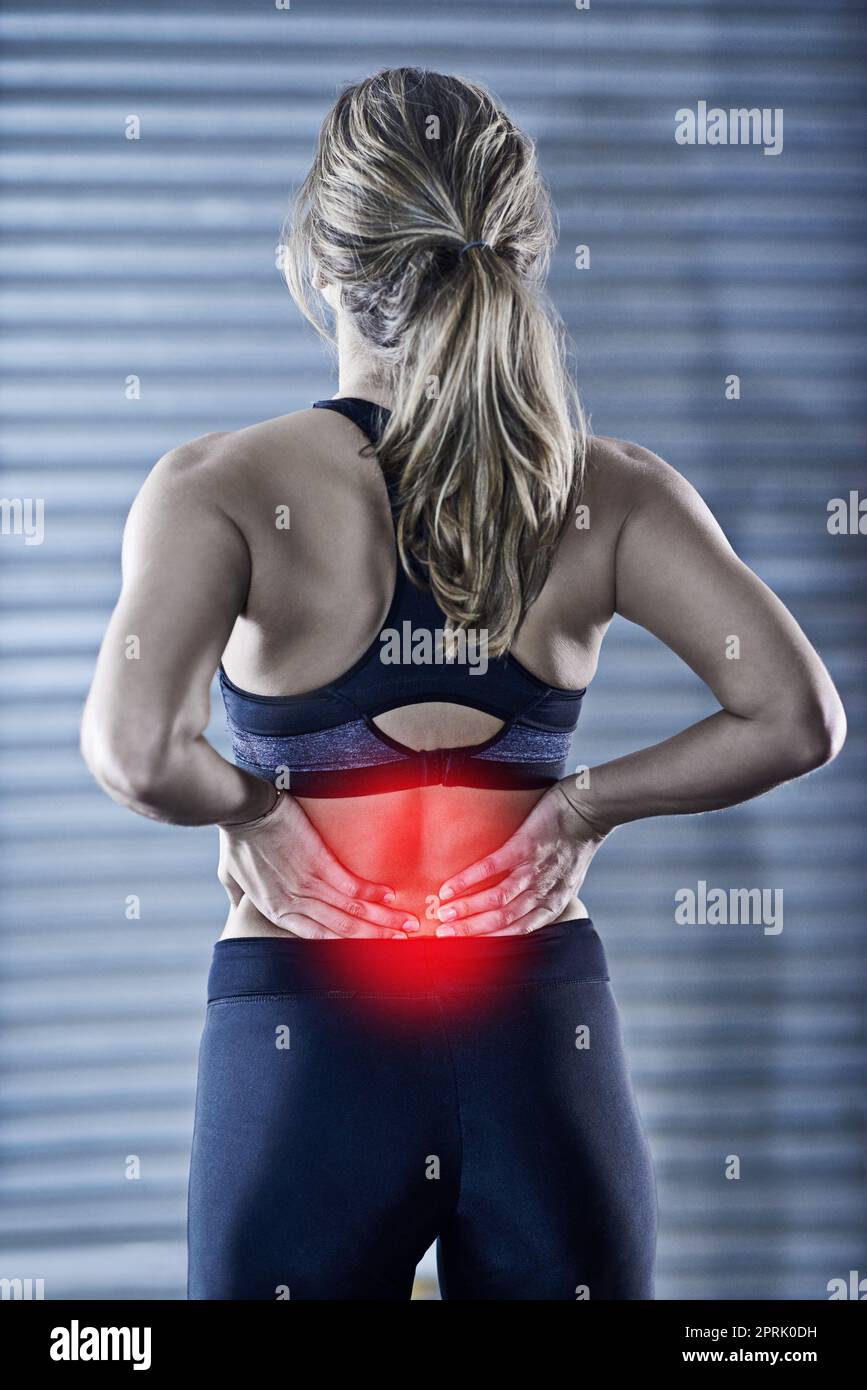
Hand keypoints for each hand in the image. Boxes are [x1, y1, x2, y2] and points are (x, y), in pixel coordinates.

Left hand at [218, 790, 419, 937]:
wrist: (242, 812)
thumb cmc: (236, 840)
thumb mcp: (230, 876)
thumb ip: (239, 896)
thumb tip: (235, 907)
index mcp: (276, 911)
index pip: (318, 936)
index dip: (347, 945)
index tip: (369, 950)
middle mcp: (296, 904)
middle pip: (343, 929)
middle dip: (376, 938)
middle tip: (404, 943)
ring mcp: (309, 885)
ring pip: (352, 911)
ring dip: (383, 919)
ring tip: (408, 924)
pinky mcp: (319, 862)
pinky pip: (351, 885)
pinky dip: (373, 892)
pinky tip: (390, 896)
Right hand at [433, 782, 610, 936]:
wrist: (588, 811)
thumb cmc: (576, 844)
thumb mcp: (567, 880)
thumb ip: (547, 896)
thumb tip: (526, 906)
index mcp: (553, 904)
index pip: (517, 931)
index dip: (488, 940)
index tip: (463, 945)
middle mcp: (542, 892)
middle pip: (501, 919)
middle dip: (469, 929)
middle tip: (443, 933)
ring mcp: (533, 870)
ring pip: (496, 899)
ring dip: (466, 908)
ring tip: (443, 913)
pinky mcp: (524, 846)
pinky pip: (491, 868)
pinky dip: (468, 880)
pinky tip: (449, 887)